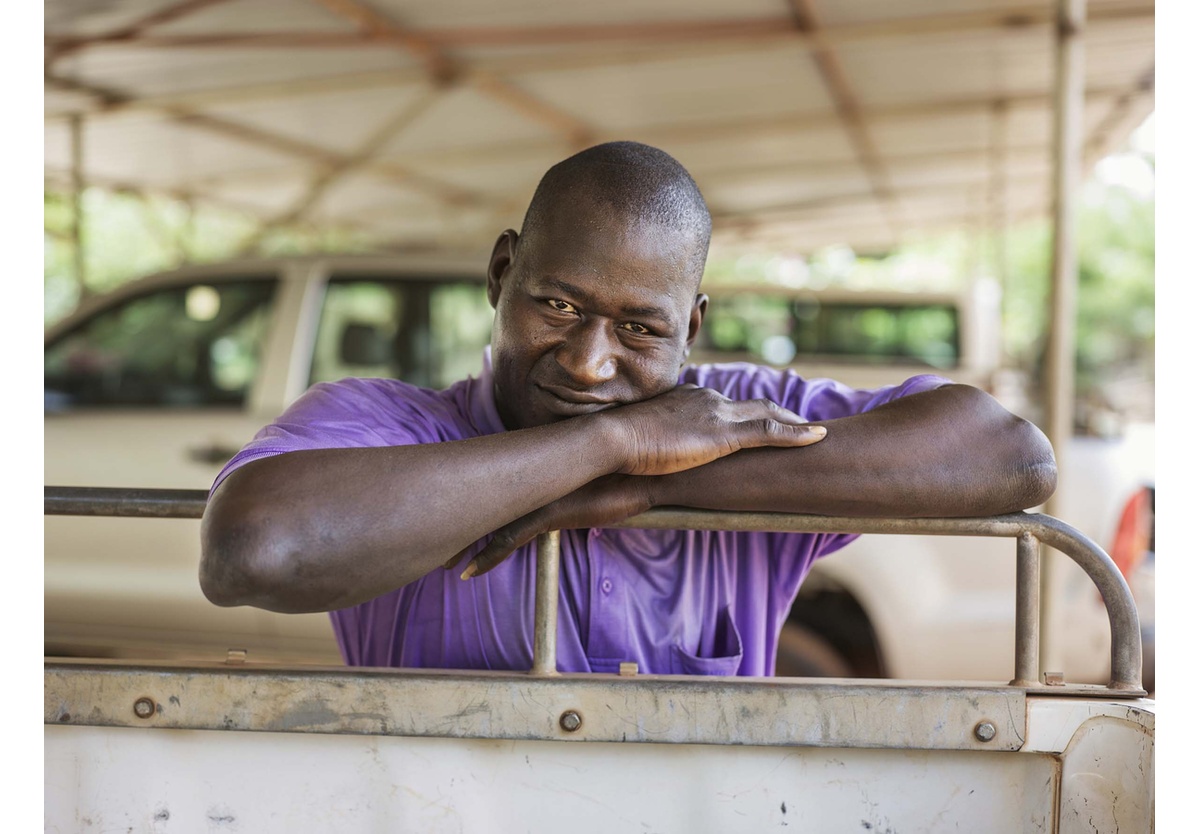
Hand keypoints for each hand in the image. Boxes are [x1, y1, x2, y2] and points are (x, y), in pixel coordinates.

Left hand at [449, 475, 653, 578]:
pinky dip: (488, 556)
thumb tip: (580, 498)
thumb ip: (579, 491)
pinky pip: (509, 539)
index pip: (500, 488)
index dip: (477, 502)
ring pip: (490, 521)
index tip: (458, 518)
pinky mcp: (549, 514)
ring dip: (464, 543)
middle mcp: (536, 481)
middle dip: (458, 520)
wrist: (647, 469)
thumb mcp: (597, 486)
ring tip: (443, 562)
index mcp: (543, 473)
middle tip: (433, 538)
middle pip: (485, 501)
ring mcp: (540, 496)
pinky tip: (469, 573)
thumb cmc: (629, 476)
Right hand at [601, 384, 826, 476]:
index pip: (727, 404)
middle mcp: (708, 399)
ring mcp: (717, 414)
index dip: (748, 414)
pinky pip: (768, 431)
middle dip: (781, 414)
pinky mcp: (722, 434)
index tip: (762, 422)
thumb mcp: (642, 439)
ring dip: (794, 423)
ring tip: (816, 433)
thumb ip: (657, 442)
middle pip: (754, 405)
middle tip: (801, 425)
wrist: (613, 438)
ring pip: (767, 414)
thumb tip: (652, 458)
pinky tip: (818, 437)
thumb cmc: (619, 443)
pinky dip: (796, 434)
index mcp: (690, 397)